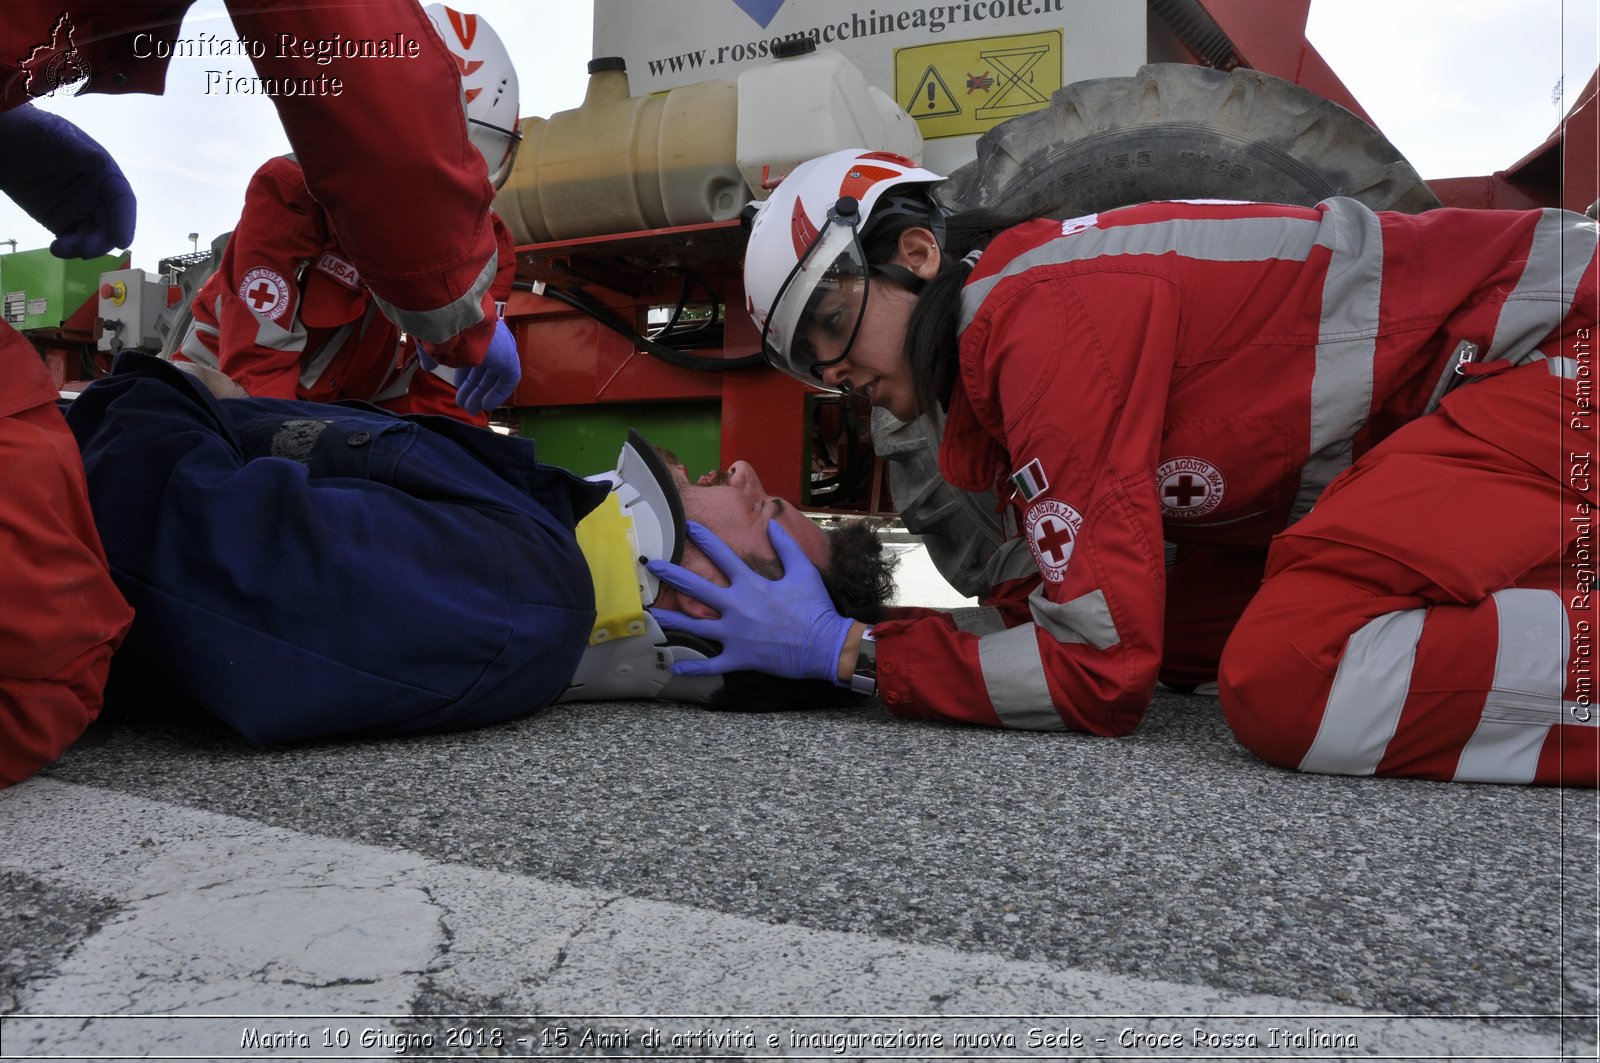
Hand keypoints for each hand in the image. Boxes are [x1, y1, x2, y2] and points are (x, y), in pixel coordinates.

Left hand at [0, 104, 134, 258]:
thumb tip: (100, 161)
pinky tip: (57, 248)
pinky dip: (68, 248)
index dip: (125, 220)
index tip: (122, 240)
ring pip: (93, 236)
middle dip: (102, 241)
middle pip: (110, 224)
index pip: (121, 200)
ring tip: (62, 249)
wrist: (3, 142)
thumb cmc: (33, 131)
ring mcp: (80, 210)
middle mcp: (98, 195)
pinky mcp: (62, 221)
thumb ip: (77, 149)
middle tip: (85, 251)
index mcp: (104, 173)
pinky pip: (72, 240)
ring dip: (84, 247)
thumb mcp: (55, 135)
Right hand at [418, 318, 520, 414]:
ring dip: (480, 394)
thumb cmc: (440, 326)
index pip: (472, 356)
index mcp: (474, 332)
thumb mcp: (433, 342)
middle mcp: (489, 339)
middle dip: (470, 387)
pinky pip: (507, 382)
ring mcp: (501, 348)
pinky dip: (496, 394)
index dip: (463, 373)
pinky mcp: (510, 360)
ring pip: (492, 376)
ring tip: (469, 408)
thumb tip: (427, 366)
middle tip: (461, 403)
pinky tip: (484, 405)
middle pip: (482, 369)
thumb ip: (432, 355)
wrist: (456, 319)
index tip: (455, 386)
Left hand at [648, 519, 853, 683]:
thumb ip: (787, 547)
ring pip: (696, 626)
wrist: (825, 646)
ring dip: (672, 620)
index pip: (723, 557)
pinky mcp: (740, 658)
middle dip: (672, 575)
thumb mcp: (804, 572)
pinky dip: (693, 668)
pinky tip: (675, 667)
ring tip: (652, 616)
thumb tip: (773, 524)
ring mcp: (736, 635)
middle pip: (698, 589)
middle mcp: (738, 607)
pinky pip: (711, 665)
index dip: (705, 540)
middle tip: (653, 565)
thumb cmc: (815, 609)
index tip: (688, 527)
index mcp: (752, 585)